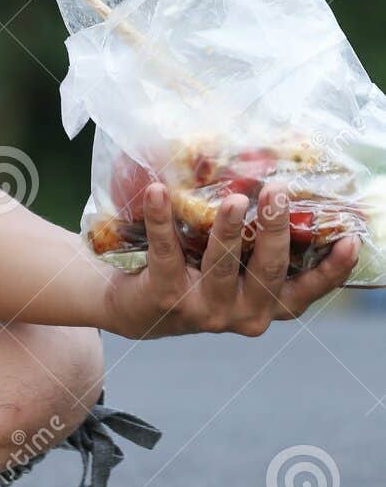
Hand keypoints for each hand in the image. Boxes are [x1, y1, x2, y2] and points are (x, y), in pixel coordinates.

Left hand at [102, 180, 360, 340]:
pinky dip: (161, 219)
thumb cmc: (197, 271)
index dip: (331, 270)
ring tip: (235, 199)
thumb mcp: (234, 262)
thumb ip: (257, 238)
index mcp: (266, 303)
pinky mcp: (166, 298)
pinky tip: (158, 192)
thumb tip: (273, 173)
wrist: (137, 307)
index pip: (306, 289)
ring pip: (222, 266)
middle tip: (278, 191)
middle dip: (276, 230)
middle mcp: (244, 313)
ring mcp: (205, 310)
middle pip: (268, 271)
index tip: (350, 240)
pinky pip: (166, 253)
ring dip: (229, 230)